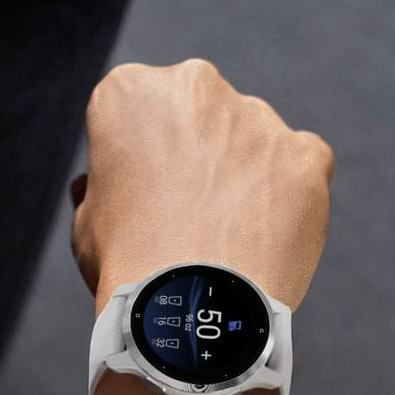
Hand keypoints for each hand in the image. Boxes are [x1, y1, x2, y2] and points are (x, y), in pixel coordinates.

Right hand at [69, 59, 333, 310]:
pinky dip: (292, 193)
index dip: (142, 158)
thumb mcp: (87, 224)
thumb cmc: (128, 268)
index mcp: (130, 91)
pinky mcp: (306, 153)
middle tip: (192, 211)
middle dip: (199, 151)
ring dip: (246, 170)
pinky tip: (269, 234)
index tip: (146, 194)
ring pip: (254, 137)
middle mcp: (196, 85)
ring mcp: (258, 116)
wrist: (191, 310)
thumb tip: (99, 185)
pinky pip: (302, 164)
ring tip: (231, 235)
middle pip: (201, 113)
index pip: (139, 112)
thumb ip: (100, 189)